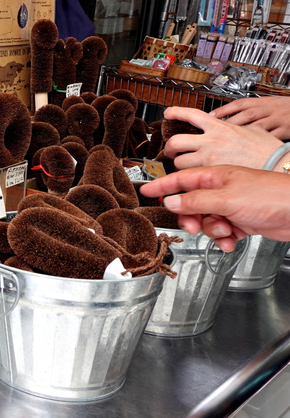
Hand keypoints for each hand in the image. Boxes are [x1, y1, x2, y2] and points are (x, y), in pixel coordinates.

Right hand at [140, 165, 289, 250]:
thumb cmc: (271, 196)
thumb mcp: (226, 198)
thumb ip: (195, 201)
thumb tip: (171, 201)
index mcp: (215, 176)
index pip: (180, 180)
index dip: (162, 186)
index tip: (145, 190)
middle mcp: (221, 190)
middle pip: (191, 205)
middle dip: (190, 218)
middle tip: (193, 225)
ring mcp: (231, 206)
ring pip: (205, 221)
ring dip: (211, 230)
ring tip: (225, 231)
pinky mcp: (241, 221)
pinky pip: (222, 231)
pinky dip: (224, 239)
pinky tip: (233, 240)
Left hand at [163, 106, 283, 169]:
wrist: (278, 164)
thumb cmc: (269, 150)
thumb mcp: (251, 129)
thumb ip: (234, 128)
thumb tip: (229, 127)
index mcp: (220, 127)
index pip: (190, 114)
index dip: (175, 112)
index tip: (168, 113)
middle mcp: (212, 141)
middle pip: (175, 141)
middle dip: (169, 147)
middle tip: (172, 151)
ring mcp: (209, 159)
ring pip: (179, 162)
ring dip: (179, 165)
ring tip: (185, 166)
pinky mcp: (211, 175)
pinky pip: (191, 177)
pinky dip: (190, 178)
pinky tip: (195, 178)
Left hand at [210, 96, 289, 139]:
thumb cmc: (285, 109)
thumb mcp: (268, 104)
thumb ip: (250, 110)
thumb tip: (225, 117)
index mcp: (262, 102)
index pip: (240, 103)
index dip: (224, 109)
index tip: (210, 115)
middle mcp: (269, 109)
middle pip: (246, 115)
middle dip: (229, 124)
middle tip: (215, 132)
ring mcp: (277, 120)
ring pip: (257, 127)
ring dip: (242, 135)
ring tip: (227, 144)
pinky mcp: (285, 130)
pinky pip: (270, 137)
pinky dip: (258, 143)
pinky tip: (247, 150)